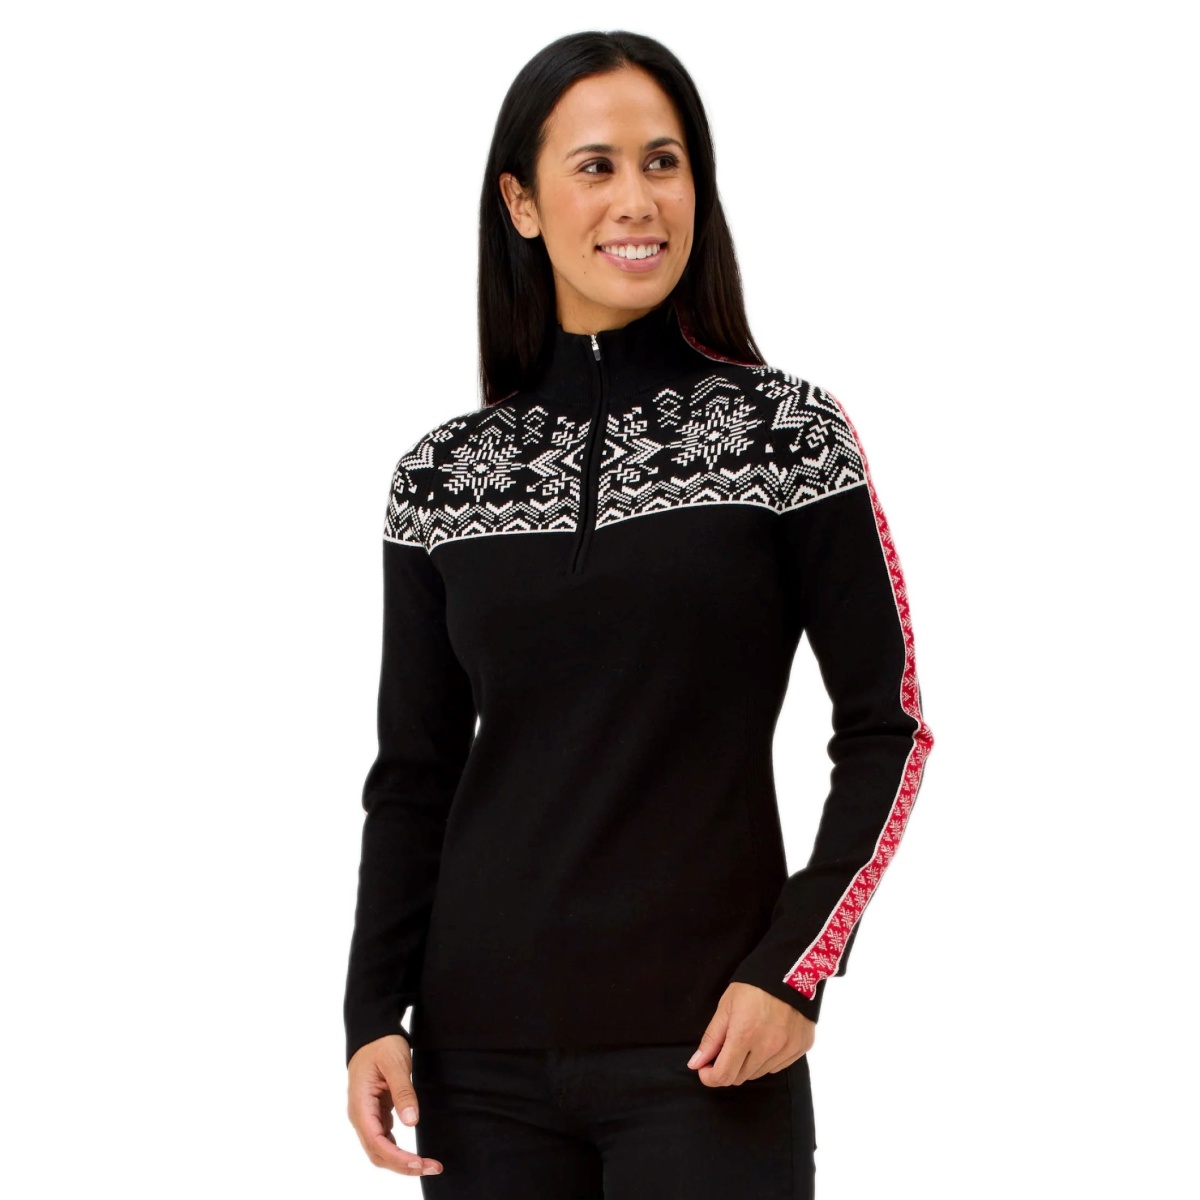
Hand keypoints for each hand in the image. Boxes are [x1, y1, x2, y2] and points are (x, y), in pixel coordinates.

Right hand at [346, 1034, 443, 1176]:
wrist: (373, 1033)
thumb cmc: (382, 1045)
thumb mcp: (395, 1063)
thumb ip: (403, 1091)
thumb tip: (412, 1121)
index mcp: (360, 1105)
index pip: (376, 1141)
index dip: (397, 1157)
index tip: (419, 1162)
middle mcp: (360, 1115)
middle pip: (378, 1152)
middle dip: (403, 1165)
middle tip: (432, 1167)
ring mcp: (367, 1115)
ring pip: (380, 1149)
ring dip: (402, 1161)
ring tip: (428, 1164)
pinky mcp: (376, 1113)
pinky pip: (384, 1139)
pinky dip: (399, 1150)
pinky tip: (415, 1154)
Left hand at [686, 982, 814, 1086]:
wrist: (789, 970)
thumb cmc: (753, 986)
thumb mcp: (726, 1007)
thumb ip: (711, 1039)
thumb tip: (696, 1065)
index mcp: (744, 1035)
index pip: (724, 1075)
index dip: (709, 1077)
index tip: (705, 1069)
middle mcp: (768, 1047)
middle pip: (741, 1077)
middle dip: (727, 1068)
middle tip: (725, 1050)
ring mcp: (787, 1049)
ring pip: (759, 1074)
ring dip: (747, 1065)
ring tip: (748, 1041)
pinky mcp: (801, 1047)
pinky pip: (778, 1066)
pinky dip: (767, 1060)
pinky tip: (766, 1040)